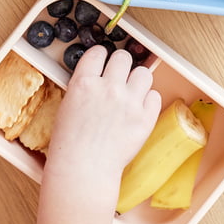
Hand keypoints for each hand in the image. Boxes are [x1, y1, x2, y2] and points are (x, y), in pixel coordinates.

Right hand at [11, 46, 159, 223]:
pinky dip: (148, 100)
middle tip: (119, 78)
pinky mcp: (146, 118)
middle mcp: (108, 87)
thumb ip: (85, 88)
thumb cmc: (69, 144)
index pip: (98, 52)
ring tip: (132, 92)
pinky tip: (140, 109)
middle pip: (123, 57)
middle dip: (121, 65)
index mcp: (84, 82)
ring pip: (143, 73)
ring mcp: (129, 101)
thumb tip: (98, 78)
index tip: (103, 61)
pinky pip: (155, 95)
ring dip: (138, 80)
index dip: (101, 56)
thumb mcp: (68, 106)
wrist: (84, 170)